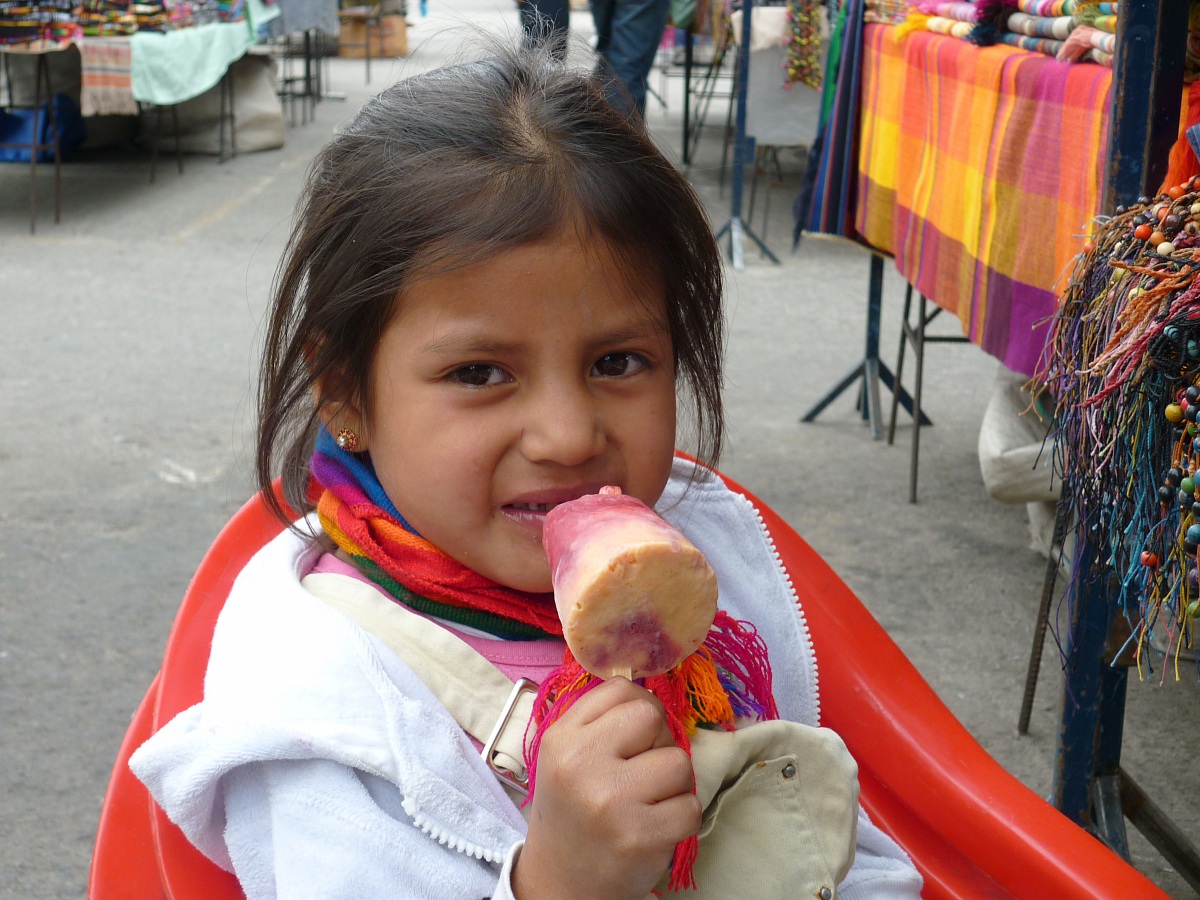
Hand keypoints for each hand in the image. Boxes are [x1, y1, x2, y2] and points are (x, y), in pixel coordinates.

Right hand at [512, 678, 701, 899]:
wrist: (560, 883)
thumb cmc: (572, 812)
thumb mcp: (566, 757)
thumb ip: (600, 720)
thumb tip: (650, 691)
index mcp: (561, 739)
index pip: (620, 690)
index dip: (639, 708)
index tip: (635, 735)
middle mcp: (581, 764)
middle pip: (651, 717)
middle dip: (658, 741)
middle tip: (642, 771)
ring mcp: (611, 801)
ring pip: (678, 762)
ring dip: (673, 783)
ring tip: (647, 801)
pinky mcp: (640, 836)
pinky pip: (690, 805)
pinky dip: (680, 817)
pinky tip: (654, 827)